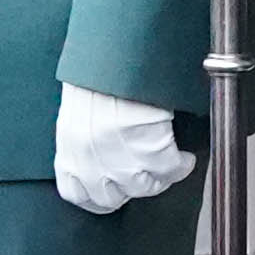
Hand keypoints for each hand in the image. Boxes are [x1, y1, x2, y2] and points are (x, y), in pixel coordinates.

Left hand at [53, 84, 192, 213]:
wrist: (116, 55)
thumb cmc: (97, 75)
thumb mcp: (77, 112)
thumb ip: (83, 140)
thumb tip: (101, 154)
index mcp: (69, 151)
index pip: (76, 194)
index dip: (96, 196)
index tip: (113, 189)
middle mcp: (90, 162)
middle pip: (112, 198)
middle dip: (129, 189)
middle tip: (146, 175)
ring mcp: (120, 161)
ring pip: (144, 187)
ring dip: (160, 178)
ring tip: (170, 165)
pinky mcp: (149, 151)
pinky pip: (170, 170)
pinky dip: (181, 165)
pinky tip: (184, 158)